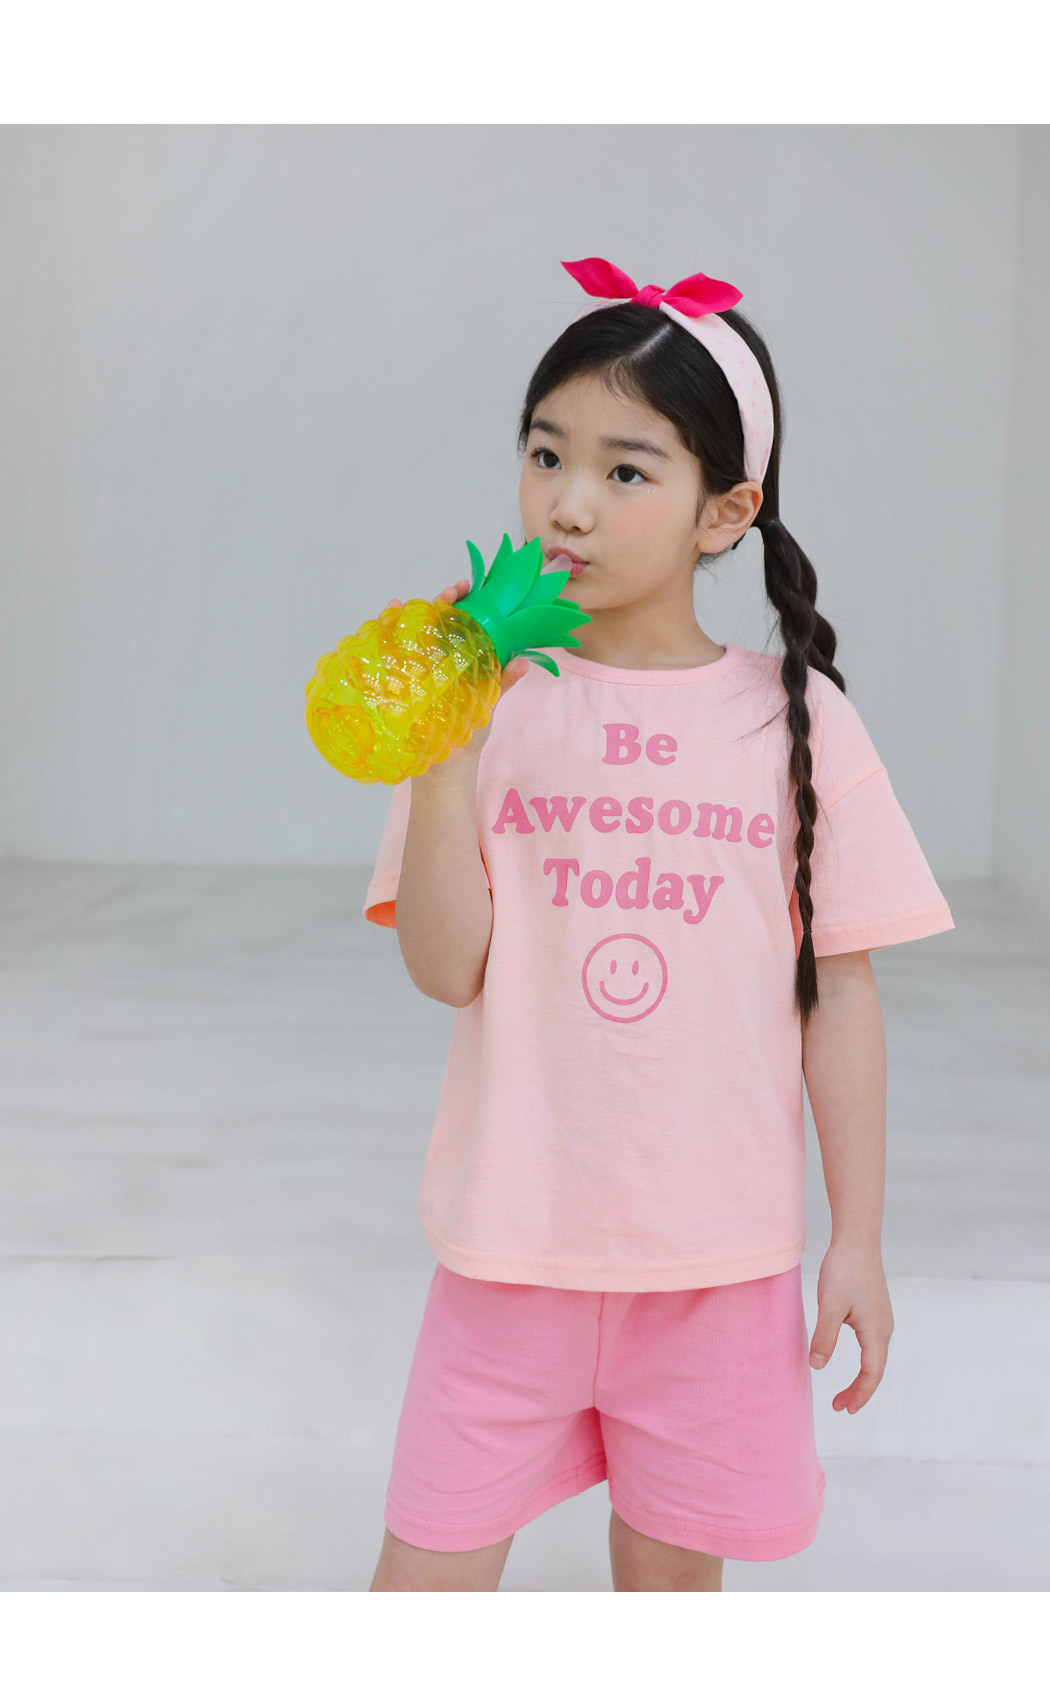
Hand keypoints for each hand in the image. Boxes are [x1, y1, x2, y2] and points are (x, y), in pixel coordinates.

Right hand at [383, 578, 529, 773]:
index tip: (468, 587)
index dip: (463, 602)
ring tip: (405, 602)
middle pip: (435, 621)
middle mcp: (436, 660)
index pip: (460, 622)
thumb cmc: (467, 734)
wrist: (446, 768)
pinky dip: (383, 637)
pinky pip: (388, 658)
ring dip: (407, 615)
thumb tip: (524, 661)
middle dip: (440, 602)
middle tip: (450, 591)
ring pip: (408, 634)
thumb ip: (503, 682)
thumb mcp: (488, 704)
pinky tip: (383, 623)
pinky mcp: (398, 684)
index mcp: (459, 659)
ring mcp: (415, 670)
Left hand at [808, 1241, 893, 1413]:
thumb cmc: (844, 1270)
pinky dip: (864, 1361)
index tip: (845, 1409)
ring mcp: (882, 1319)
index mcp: (876, 1331)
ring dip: (862, 1377)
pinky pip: (872, 1344)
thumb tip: (818, 1367)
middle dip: (860, 1391)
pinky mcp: (876, 1310)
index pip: (871, 1373)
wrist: (857, 1239)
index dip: (859, 1394)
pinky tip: (851, 1359)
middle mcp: (884, 1328)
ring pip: (875, 1357)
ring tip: (844, 1392)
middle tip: (840, 1407)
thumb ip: (825, 1336)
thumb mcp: (830, 1305)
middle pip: (875, 1369)